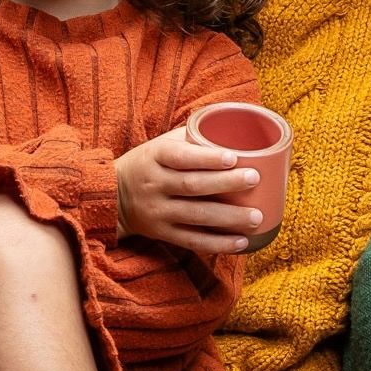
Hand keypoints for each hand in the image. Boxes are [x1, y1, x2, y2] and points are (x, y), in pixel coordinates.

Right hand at [113, 126, 264, 253]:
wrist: (113, 196)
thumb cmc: (150, 163)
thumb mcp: (161, 144)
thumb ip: (193, 137)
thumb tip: (236, 126)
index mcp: (156, 156)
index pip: (181, 157)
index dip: (207, 158)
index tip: (234, 157)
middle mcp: (155, 184)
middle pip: (192, 185)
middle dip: (226, 183)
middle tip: (254, 179)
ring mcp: (158, 211)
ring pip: (196, 215)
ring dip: (228, 218)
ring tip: (257, 216)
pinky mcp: (163, 233)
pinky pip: (192, 240)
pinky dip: (218, 244)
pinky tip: (242, 242)